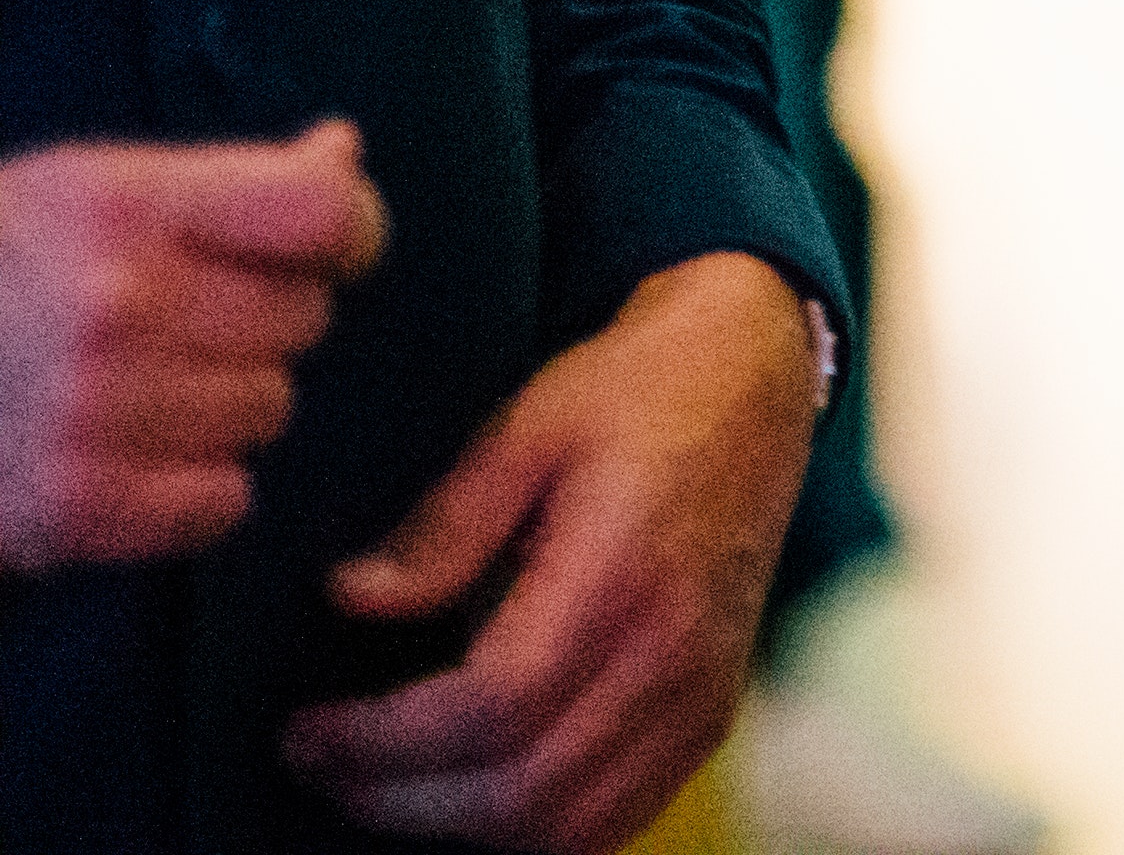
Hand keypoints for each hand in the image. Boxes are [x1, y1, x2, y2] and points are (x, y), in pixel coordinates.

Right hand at [0, 124, 390, 570]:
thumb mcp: (86, 190)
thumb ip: (224, 180)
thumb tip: (342, 151)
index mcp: (118, 207)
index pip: (321, 216)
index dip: (344, 232)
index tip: (321, 248)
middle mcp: (113, 306)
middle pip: (303, 317)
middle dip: (260, 319)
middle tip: (180, 322)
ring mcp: (93, 413)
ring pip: (268, 408)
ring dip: (224, 404)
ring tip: (139, 388)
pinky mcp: (74, 509)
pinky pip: (223, 500)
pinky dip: (190, 488)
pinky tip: (130, 455)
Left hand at [286, 253, 820, 853]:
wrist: (757, 376)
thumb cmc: (640, 389)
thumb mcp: (530, 423)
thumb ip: (445, 522)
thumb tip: (352, 598)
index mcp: (624, 572)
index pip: (490, 708)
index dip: (378, 741)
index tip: (304, 729)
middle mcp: (674, 649)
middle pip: (521, 789)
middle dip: (396, 797)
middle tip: (322, 762)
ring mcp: (702, 690)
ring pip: (569, 827)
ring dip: (461, 828)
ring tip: (386, 783)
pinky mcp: (711, 711)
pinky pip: (619, 820)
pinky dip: (537, 833)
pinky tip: (476, 792)